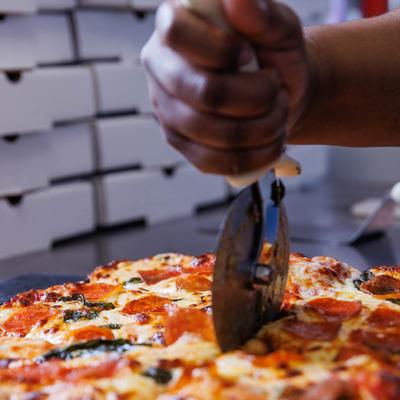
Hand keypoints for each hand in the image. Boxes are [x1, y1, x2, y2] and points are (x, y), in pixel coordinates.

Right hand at [141, 0, 310, 174]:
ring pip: (212, 132)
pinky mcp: (183, 146)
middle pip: (203, 92)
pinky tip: (269, 141)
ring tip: (276, 113)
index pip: (176, 33)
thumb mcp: (279, 28)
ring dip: (261, 127)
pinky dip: (253, 155)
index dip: (221, 49)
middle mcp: (162, 72)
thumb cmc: (274, 57)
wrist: (279, 96)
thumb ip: (261, 13)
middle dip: (255, 97)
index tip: (248, 55)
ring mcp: (168, 113)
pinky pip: (213, 162)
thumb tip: (236, 0)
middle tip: (274, 90)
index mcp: (174, 30)